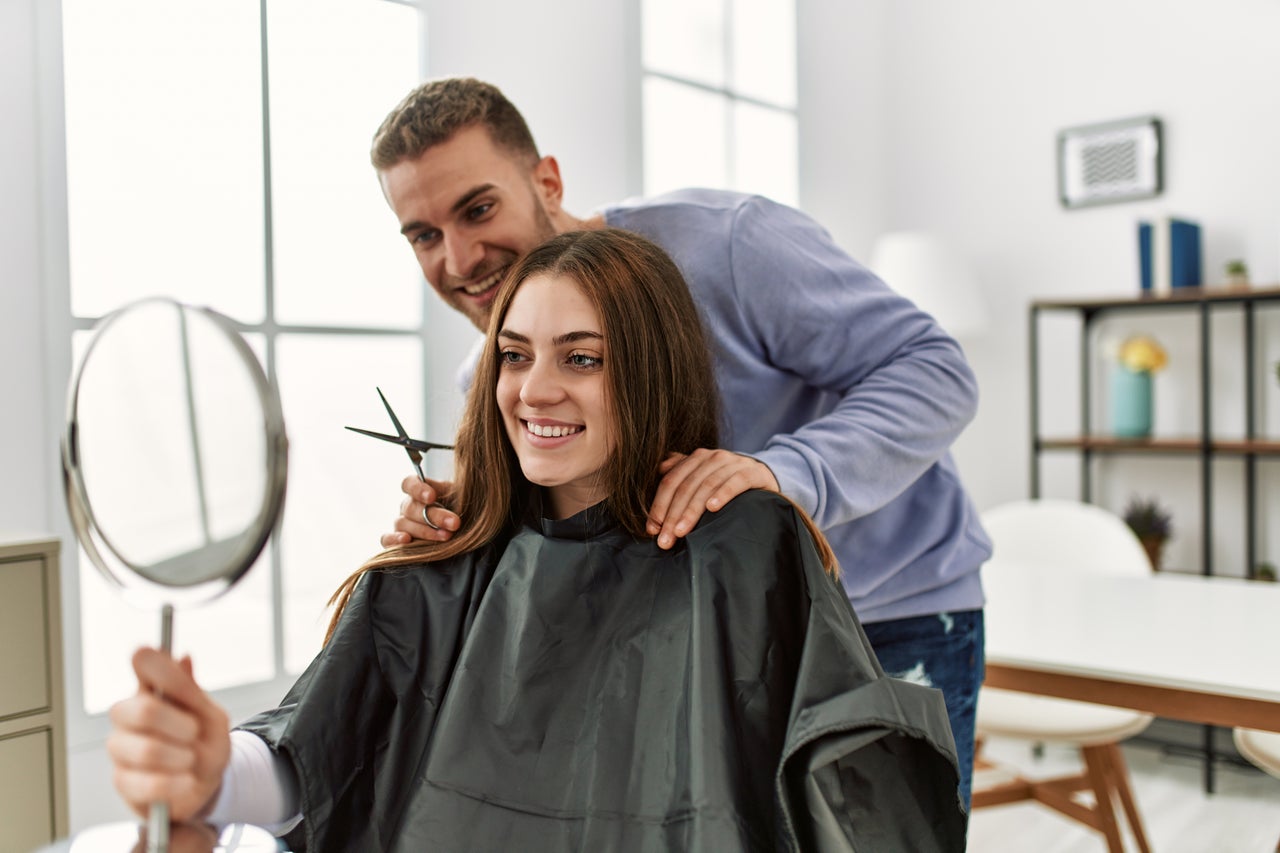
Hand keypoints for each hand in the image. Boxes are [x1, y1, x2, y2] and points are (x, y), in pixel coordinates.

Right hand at [107, 649, 230, 822]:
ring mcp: (121, 748)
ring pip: (147, 751)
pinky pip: (147, 783)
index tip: (179, 680)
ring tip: (191, 761)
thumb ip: (193, 692)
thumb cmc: (204, 743)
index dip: (160, 665)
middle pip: (143, 710)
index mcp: (152, 688)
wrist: (204, 784)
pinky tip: (185, 781)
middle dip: (181, 725)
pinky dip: (176, 783)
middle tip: (195, 733)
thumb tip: (184, 658)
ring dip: (182, 758)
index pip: (144, 661)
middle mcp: (128, 714)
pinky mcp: (122, 782)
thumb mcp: (211, 716)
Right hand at [380, 475, 460, 547]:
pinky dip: (394, 540)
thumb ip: (454, 492)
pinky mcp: (396, 542)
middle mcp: (407, 506)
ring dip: (424, 531)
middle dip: (435, 516)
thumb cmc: (462, 512)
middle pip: (411, 507)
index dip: (418, 489)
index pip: (409, 484)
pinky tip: (407, 540)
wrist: (464, 533)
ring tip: (446, 536)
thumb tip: (455, 490)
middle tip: (454, 523)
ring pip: (402, 524)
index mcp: (419, 491)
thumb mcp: (461, 498)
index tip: (432, 497)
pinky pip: (386, 539)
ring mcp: (401, 524)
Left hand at [646, 449, 779, 548]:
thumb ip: (680, 473)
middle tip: (665, 539)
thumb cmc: (726, 482)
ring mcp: (733, 462)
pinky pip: (736, 481)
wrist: (762, 476)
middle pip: (686, 486)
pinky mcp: (753, 472)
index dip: (659, 505)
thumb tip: (658, 471)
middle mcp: (713, 457)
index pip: (671, 481)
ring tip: (681, 531)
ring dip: (692, 510)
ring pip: (707, 486)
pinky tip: (713, 508)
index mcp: (696, 458)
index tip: (652, 529)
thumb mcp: (702, 477)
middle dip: (672, 515)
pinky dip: (723, 494)